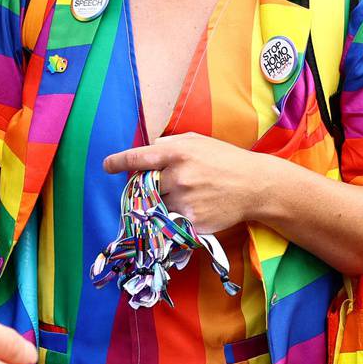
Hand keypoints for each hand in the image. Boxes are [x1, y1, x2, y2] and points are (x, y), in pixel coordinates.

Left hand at [102, 133, 290, 235]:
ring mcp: (184, 201)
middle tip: (161, 186)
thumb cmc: (226, 160)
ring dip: (162, 204)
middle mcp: (177, 176)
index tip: (107, 166)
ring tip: (185, 196)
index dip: (117, 162)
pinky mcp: (191, 221)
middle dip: (147, 187)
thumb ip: (170, 143)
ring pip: (156, 206)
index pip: (137, 158)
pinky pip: (171, 221)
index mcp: (176, 153)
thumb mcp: (198, 141)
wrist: (256, 185)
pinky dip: (176, 217)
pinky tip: (194, 207)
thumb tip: (148, 149)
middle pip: (143, 187)